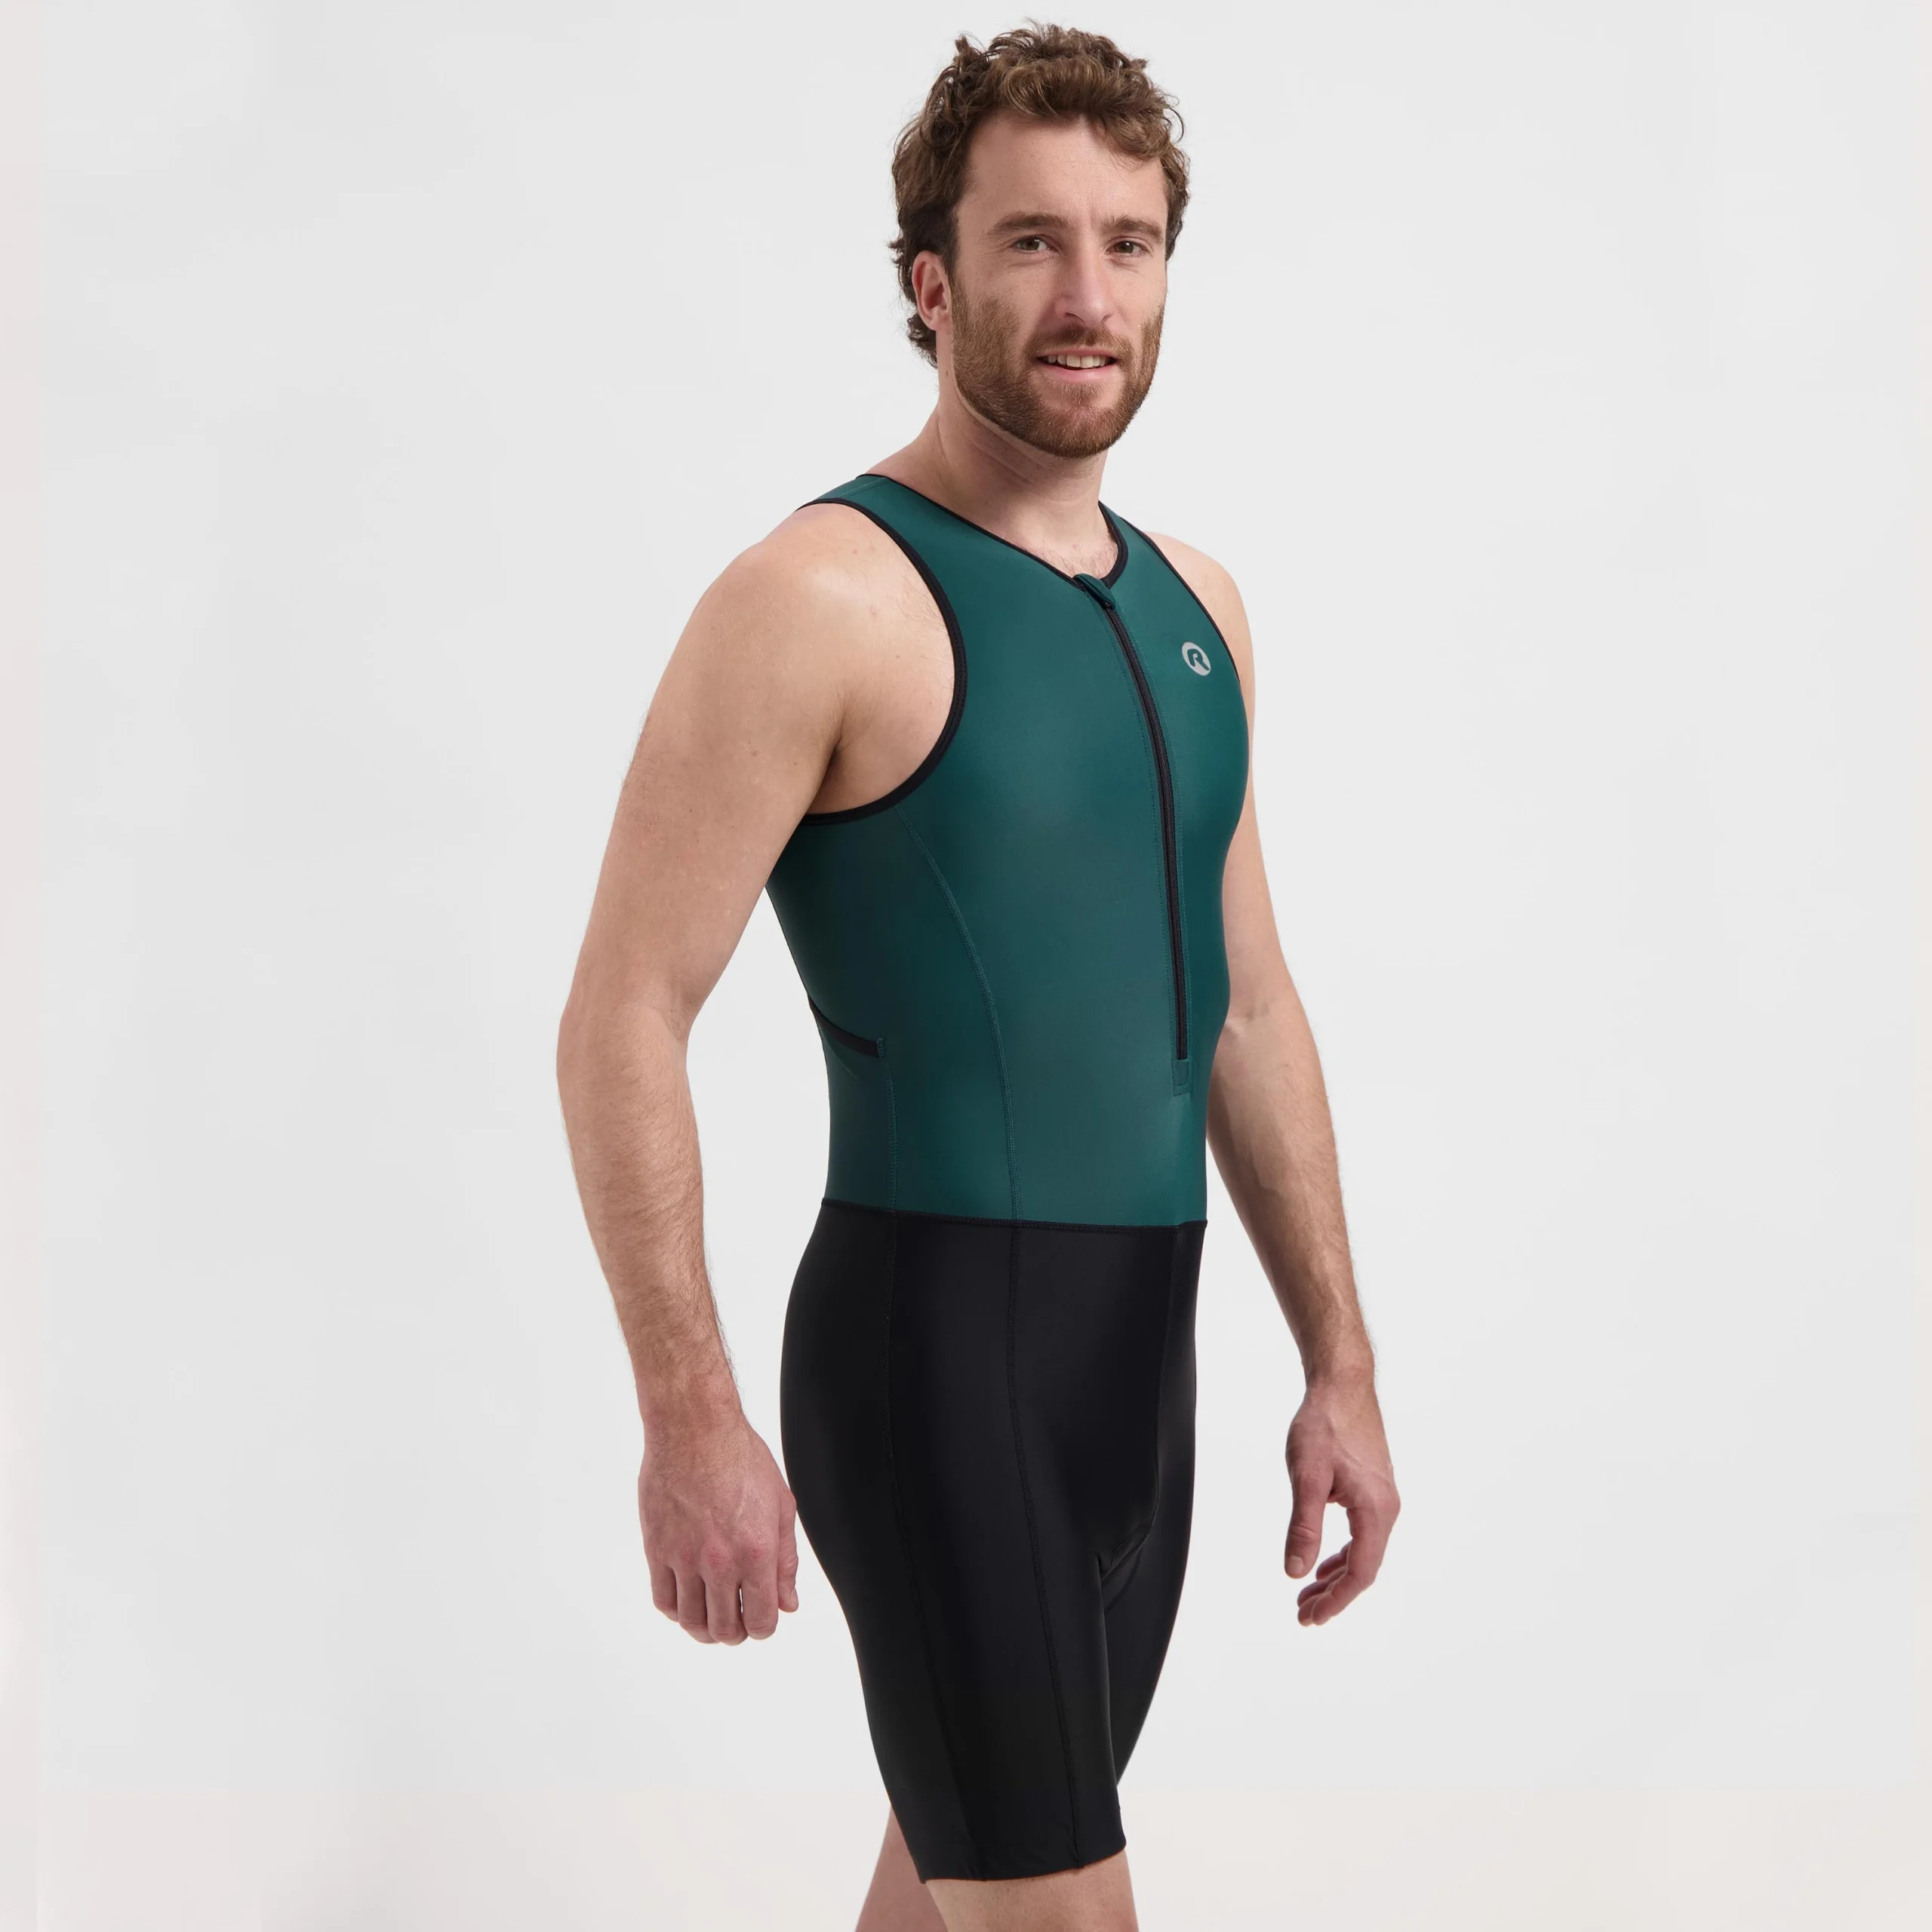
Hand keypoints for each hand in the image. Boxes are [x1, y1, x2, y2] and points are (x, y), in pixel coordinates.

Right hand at [639, 1407, 800, 1643]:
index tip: (761, 1618)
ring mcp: (684, 1557)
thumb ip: (786, 1560)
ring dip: (704, 1629)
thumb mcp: (780, 1506)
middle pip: (725, 1629)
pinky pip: (663, 1599)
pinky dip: (676, 1610)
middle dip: (735, 1632)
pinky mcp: (657, 1549)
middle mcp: (719, 1561)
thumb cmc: (741, 1458)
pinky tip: (687, 1599)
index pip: (760, 1621)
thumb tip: (787, 1603)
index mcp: (756, 1551)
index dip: (763, 1627)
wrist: (694, 1429)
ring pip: (691, 1622)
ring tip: (711, 1618)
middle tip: (737, 1620)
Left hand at [1284, 1374, 1398, 1625]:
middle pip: (1363, 1567)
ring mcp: (1382, 1498)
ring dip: (1335, 1575)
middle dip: (1333, 1594)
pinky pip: (1361, 1534)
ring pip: (1362, 1551)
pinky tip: (1322, 1560)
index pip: (1361, 1573)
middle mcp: (1386, 1509)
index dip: (1336, 1601)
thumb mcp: (1306, 1476)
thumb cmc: (1324, 1424)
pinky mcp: (1373, 1489)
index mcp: (1375, 1510)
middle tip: (1303, 1612)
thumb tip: (1296, 1571)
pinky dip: (1342, 1552)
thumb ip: (1303, 1526)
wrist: (1342, 1385)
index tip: (1311, 1617)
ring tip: (1307, 1593)